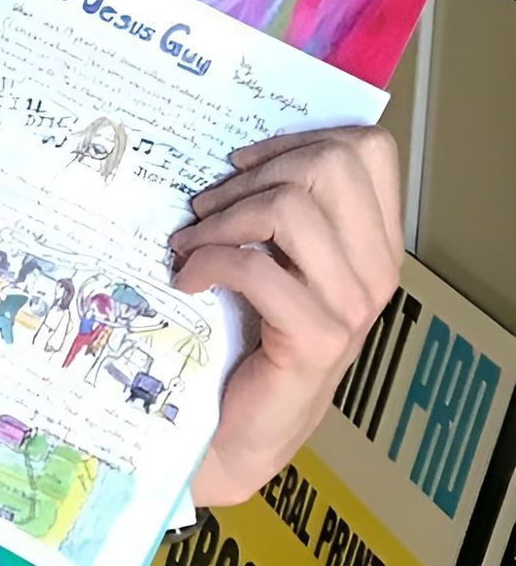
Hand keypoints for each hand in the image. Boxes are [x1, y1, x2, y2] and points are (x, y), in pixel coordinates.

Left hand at [170, 126, 401, 506]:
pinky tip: (188, 279)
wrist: (245, 424)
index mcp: (374, 242)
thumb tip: (238, 157)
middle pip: (330, 167)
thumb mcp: (277, 261)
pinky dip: (208, 263)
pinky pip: (255, 266)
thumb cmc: (254, 337)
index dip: (298, 140)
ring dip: (221, 219)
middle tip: (205, 207)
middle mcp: (377, 269)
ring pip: (290, 210)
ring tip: (188, 243)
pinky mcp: (316, 337)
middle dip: (253, 176)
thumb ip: (281, 212)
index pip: (367, 152)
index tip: (242, 163)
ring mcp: (352, 305)